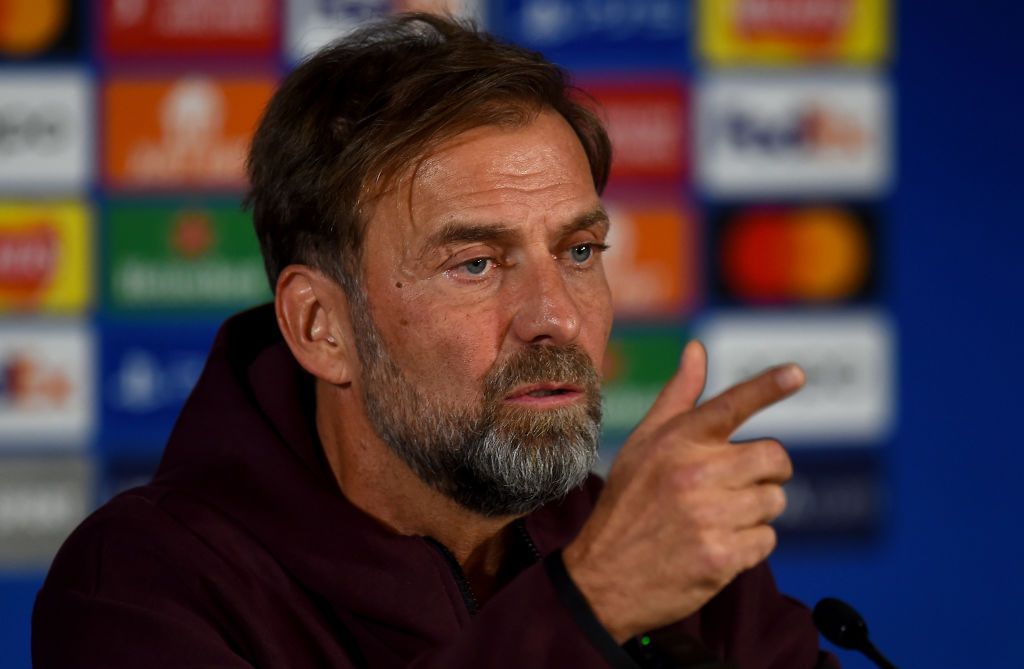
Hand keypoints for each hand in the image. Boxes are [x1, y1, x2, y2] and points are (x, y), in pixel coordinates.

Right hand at [563, 340, 804, 641]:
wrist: (603, 577)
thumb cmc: (627, 503)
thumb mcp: (642, 445)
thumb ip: (678, 397)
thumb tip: (698, 349)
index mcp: (677, 440)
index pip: (730, 405)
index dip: (768, 387)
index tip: (797, 373)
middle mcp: (694, 472)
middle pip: (774, 457)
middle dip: (766, 472)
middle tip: (738, 486)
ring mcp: (709, 515)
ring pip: (774, 501)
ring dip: (755, 512)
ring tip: (717, 520)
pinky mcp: (721, 556)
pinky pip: (767, 540)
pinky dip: (749, 546)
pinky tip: (717, 547)